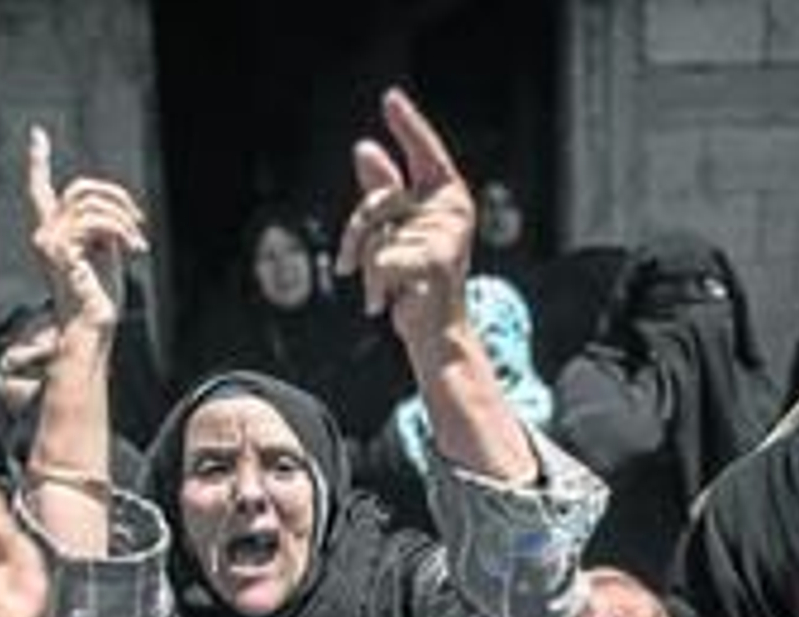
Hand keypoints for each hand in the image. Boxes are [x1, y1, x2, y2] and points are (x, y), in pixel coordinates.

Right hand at [25, 125, 147, 332]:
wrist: (93, 324)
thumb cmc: (100, 295)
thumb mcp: (104, 251)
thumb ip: (101, 226)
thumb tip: (116, 209)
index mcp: (52, 232)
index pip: (39, 190)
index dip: (38, 161)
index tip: (37, 134)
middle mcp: (44, 233)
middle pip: (79, 188)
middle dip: (115, 196)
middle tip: (138, 220)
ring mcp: (48, 240)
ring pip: (91, 202)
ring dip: (124, 219)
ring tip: (137, 244)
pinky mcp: (60, 249)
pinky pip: (97, 221)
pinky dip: (122, 231)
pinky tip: (133, 251)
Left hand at [336, 87, 474, 347]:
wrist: (436, 336)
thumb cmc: (416, 285)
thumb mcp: (395, 232)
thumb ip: (382, 190)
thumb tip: (364, 147)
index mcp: (447, 199)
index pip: (426, 152)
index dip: (409, 126)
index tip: (390, 97)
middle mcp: (452, 212)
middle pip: (382, 198)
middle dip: (356, 232)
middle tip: (346, 265)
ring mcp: (447, 237)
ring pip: (376, 235)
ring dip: (365, 268)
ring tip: (379, 293)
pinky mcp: (435, 264)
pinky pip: (380, 260)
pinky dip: (373, 285)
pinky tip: (382, 305)